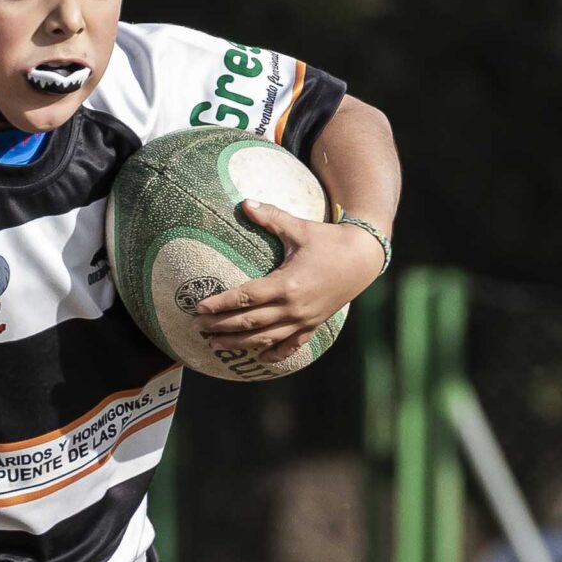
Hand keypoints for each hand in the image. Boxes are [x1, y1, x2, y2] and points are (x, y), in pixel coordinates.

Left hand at [194, 201, 386, 363]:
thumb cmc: (329, 241)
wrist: (363, 259)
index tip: (199, 307)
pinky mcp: (314, 325)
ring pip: (265, 338)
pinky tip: (260, 358)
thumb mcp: (300, 228)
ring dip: (239, 343)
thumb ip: (271, 217)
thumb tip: (245, 203)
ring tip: (216, 345)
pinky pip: (292, 345)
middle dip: (221, 326)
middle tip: (197, 327)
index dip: (220, 304)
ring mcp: (304, 320)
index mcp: (286, 284)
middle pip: (249, 322)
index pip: (245, 298)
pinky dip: (275, 353)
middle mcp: (293, 307)